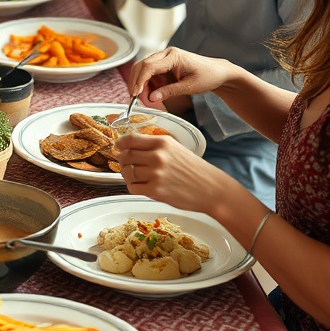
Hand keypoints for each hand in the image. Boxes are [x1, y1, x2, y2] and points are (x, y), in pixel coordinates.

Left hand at [114, 130, 231, 212]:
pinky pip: (133, 187)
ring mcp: (156, 174)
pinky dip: (132, 187)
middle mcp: (157, 156)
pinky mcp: (156, 191)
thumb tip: (130, 146)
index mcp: (162, 143)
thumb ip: (154, 146)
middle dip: (122, 160)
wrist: (211, 189)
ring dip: (127, 174)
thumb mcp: (175, 149)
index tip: (118, 146)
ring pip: (127, 172)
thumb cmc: (194, 169)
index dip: (120, 143)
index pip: (130, 139)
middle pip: (126, 156)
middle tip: (125, 164)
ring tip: (134, 176)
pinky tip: (140, 186)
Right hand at [128, 47, 235, 106]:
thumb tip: (151, 98)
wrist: (217, 72)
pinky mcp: (163, 65)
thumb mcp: (190, 87)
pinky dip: (147, 85)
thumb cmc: (208, 76)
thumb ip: (169, 92)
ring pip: (142, 70)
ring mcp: (163, 59)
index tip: (136, 94)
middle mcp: (165, 54)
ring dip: (141, 85)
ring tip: (146, 100)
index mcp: (173, 56)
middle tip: (136, 100)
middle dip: (136, 83)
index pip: (149, 66)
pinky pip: (149, 74)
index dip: (140, 80)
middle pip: (141, 66)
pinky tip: (151, 95)